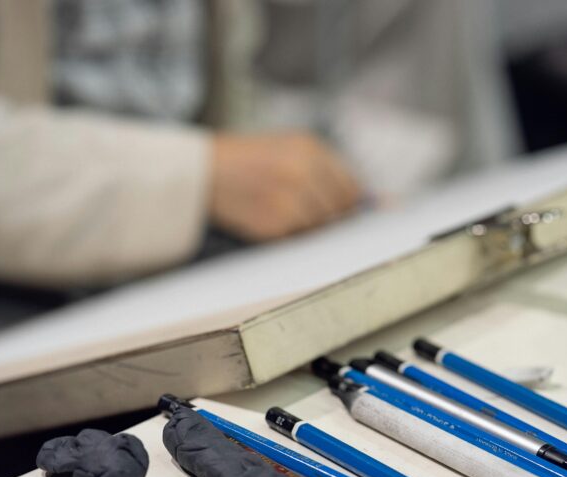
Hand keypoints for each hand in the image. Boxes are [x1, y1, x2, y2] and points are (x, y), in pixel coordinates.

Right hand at [207, 132, 361, 240]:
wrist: (200, 172)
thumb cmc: (244, 163)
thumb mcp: (286, 151)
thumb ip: (323, 172)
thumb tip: (366, 202)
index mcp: (310, 148)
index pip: (350, 187)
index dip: (347, 205)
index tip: (339, 214)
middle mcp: (304, 170)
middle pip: (339, 210)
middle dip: (328, 218)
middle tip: (300, 215)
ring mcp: (291, 196)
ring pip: (320, 226)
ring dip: (305, 227)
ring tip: (277, 213)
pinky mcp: (276, 221)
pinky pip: (297, 238)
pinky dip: (286, 236)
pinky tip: (266, 221)